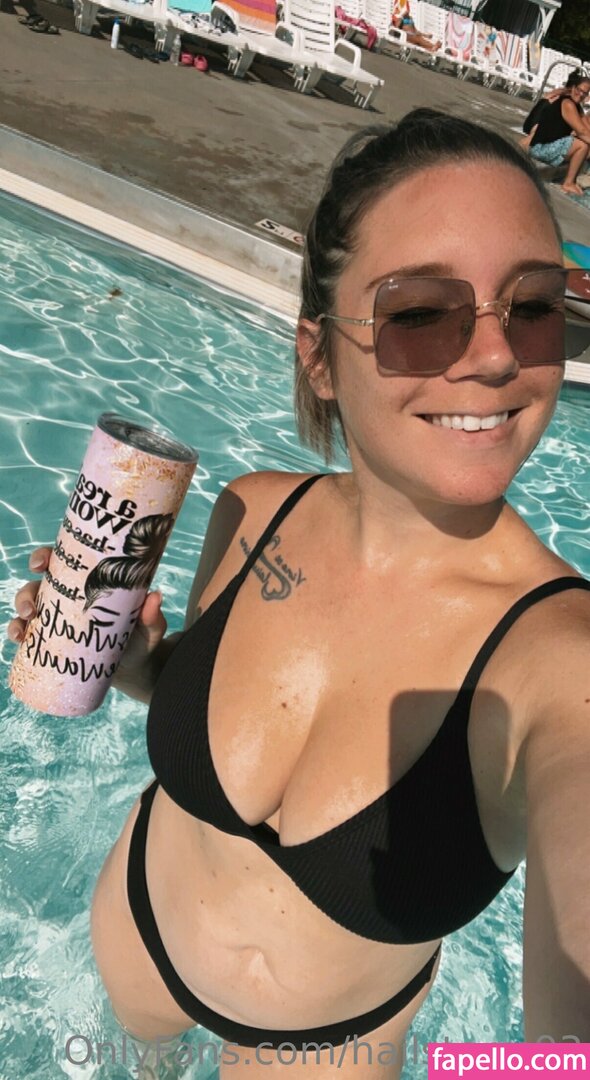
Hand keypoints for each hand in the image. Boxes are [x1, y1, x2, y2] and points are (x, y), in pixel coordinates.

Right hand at [7, 547, 175, 702]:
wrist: (137, 671)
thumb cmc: (144, 640)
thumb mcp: (150, 627)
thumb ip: (151, 615)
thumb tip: (155, 596)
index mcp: (90, 584)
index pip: (64, 563)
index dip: (45, 556)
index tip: (42, 563)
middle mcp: (70, 598)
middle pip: (39, 585)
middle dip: (26, 592)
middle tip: (31, 607)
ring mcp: (60, 620)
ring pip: (29, 609)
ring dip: (19, 613)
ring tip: (24, 625)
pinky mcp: (55, 642)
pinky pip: (29, 634)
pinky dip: (19, 633)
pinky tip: (18, 639)